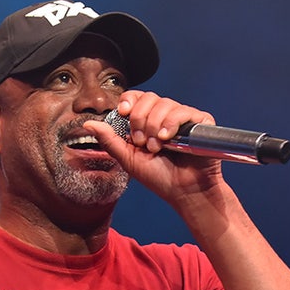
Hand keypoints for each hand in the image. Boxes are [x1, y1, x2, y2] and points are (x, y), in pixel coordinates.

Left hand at [85, 90, 225, 202]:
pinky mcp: (200, 122)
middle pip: (148, 97)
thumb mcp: (128, 159)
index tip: (124, 112)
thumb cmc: (159, 178)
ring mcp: (183, 118)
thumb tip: (89, 124)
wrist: (183, 192)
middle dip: (140, 119)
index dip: (129, 101)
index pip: (136, 97)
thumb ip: (110, 140)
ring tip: (156, 147)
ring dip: (154, 126)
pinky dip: (171, 124)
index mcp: (147, 121)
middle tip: (141, 142)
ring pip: (165, 103)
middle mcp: (165, 116)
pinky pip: (183, 111)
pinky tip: (167, 139)